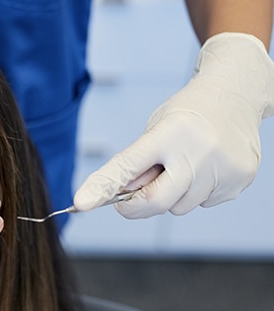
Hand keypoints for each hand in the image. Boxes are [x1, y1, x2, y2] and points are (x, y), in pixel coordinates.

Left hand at [74, 33, 273, 217]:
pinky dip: (198, 192)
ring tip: (184, 164)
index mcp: (169, 133)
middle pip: (156, 201)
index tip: (81, 203)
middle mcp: (197, 151)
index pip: (127, 166)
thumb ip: (137, 163)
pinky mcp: (240, 180)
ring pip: (180, 207)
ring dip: (172, 196)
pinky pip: (205, 203)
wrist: (237, 92)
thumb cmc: (188, 112)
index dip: (102, 188)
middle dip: (136, 207)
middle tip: (129, 200)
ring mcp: (222, 168)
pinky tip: (207, 167)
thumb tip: (121, 196)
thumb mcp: (155, 127)